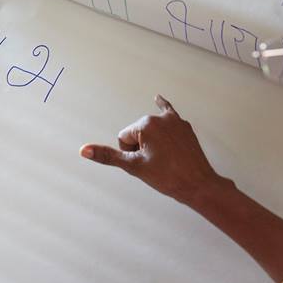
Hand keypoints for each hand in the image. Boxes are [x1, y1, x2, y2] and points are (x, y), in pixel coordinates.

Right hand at [80, 95, 225, 206]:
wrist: (198, 185)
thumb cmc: (168, 177)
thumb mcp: (134, 166)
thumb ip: (108, 156)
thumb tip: (84, 150)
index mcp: (146, 124)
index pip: (123, 139)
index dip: (130, 154)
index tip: (146, 164)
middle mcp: (160, 118)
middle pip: (137, 134)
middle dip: (141, 149)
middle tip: (157, 164)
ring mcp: (175, 121)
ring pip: (151, 132)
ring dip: (152, 144)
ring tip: (166, 159)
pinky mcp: (184, 127)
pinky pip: (169, 112)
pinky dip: (162, 106)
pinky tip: (158, 98)